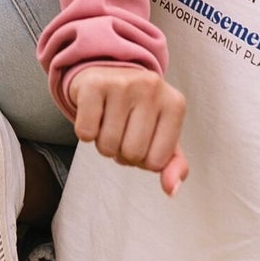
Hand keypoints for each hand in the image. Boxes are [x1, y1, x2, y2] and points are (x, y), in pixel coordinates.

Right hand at [69, 66, 188, 195]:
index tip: (140, 138)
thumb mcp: (162, 134)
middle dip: (122, 152)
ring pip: (107, 145)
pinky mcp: (94, 83)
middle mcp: (152, 88)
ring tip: (108, 122)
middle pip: (132, 153)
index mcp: (174, 104)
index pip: (157, 162)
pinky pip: (85, 133)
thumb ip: (173, 164)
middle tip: (121, 130)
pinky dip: (85, 132)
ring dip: (103, 143)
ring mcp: (123, 83)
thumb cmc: (138, 109)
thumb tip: (171, 190)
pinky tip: (94, 114)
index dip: (143, 160)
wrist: (109, 71)